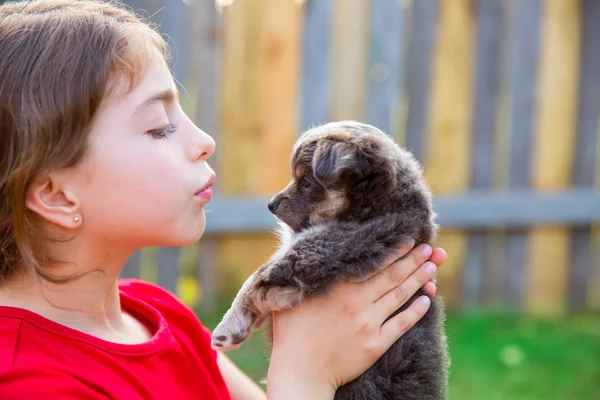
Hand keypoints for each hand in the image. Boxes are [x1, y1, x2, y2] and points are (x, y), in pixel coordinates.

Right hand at [266, 242, 446, 399]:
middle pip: (392, 275)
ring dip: (419, 279)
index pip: (374, 262)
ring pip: (400, 296)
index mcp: (338, 286)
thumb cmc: (291, 331)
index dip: (394, 250)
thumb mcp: (290, 293)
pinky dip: (416, 311)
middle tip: (428, 249)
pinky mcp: (375, 344)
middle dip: (413, 260)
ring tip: (432, 267)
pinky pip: (402, 324)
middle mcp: (357, 302)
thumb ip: (303, 269)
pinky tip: (427, 300)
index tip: (408, 239)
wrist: (300, 371)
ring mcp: (368, 323)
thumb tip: (306, 244)